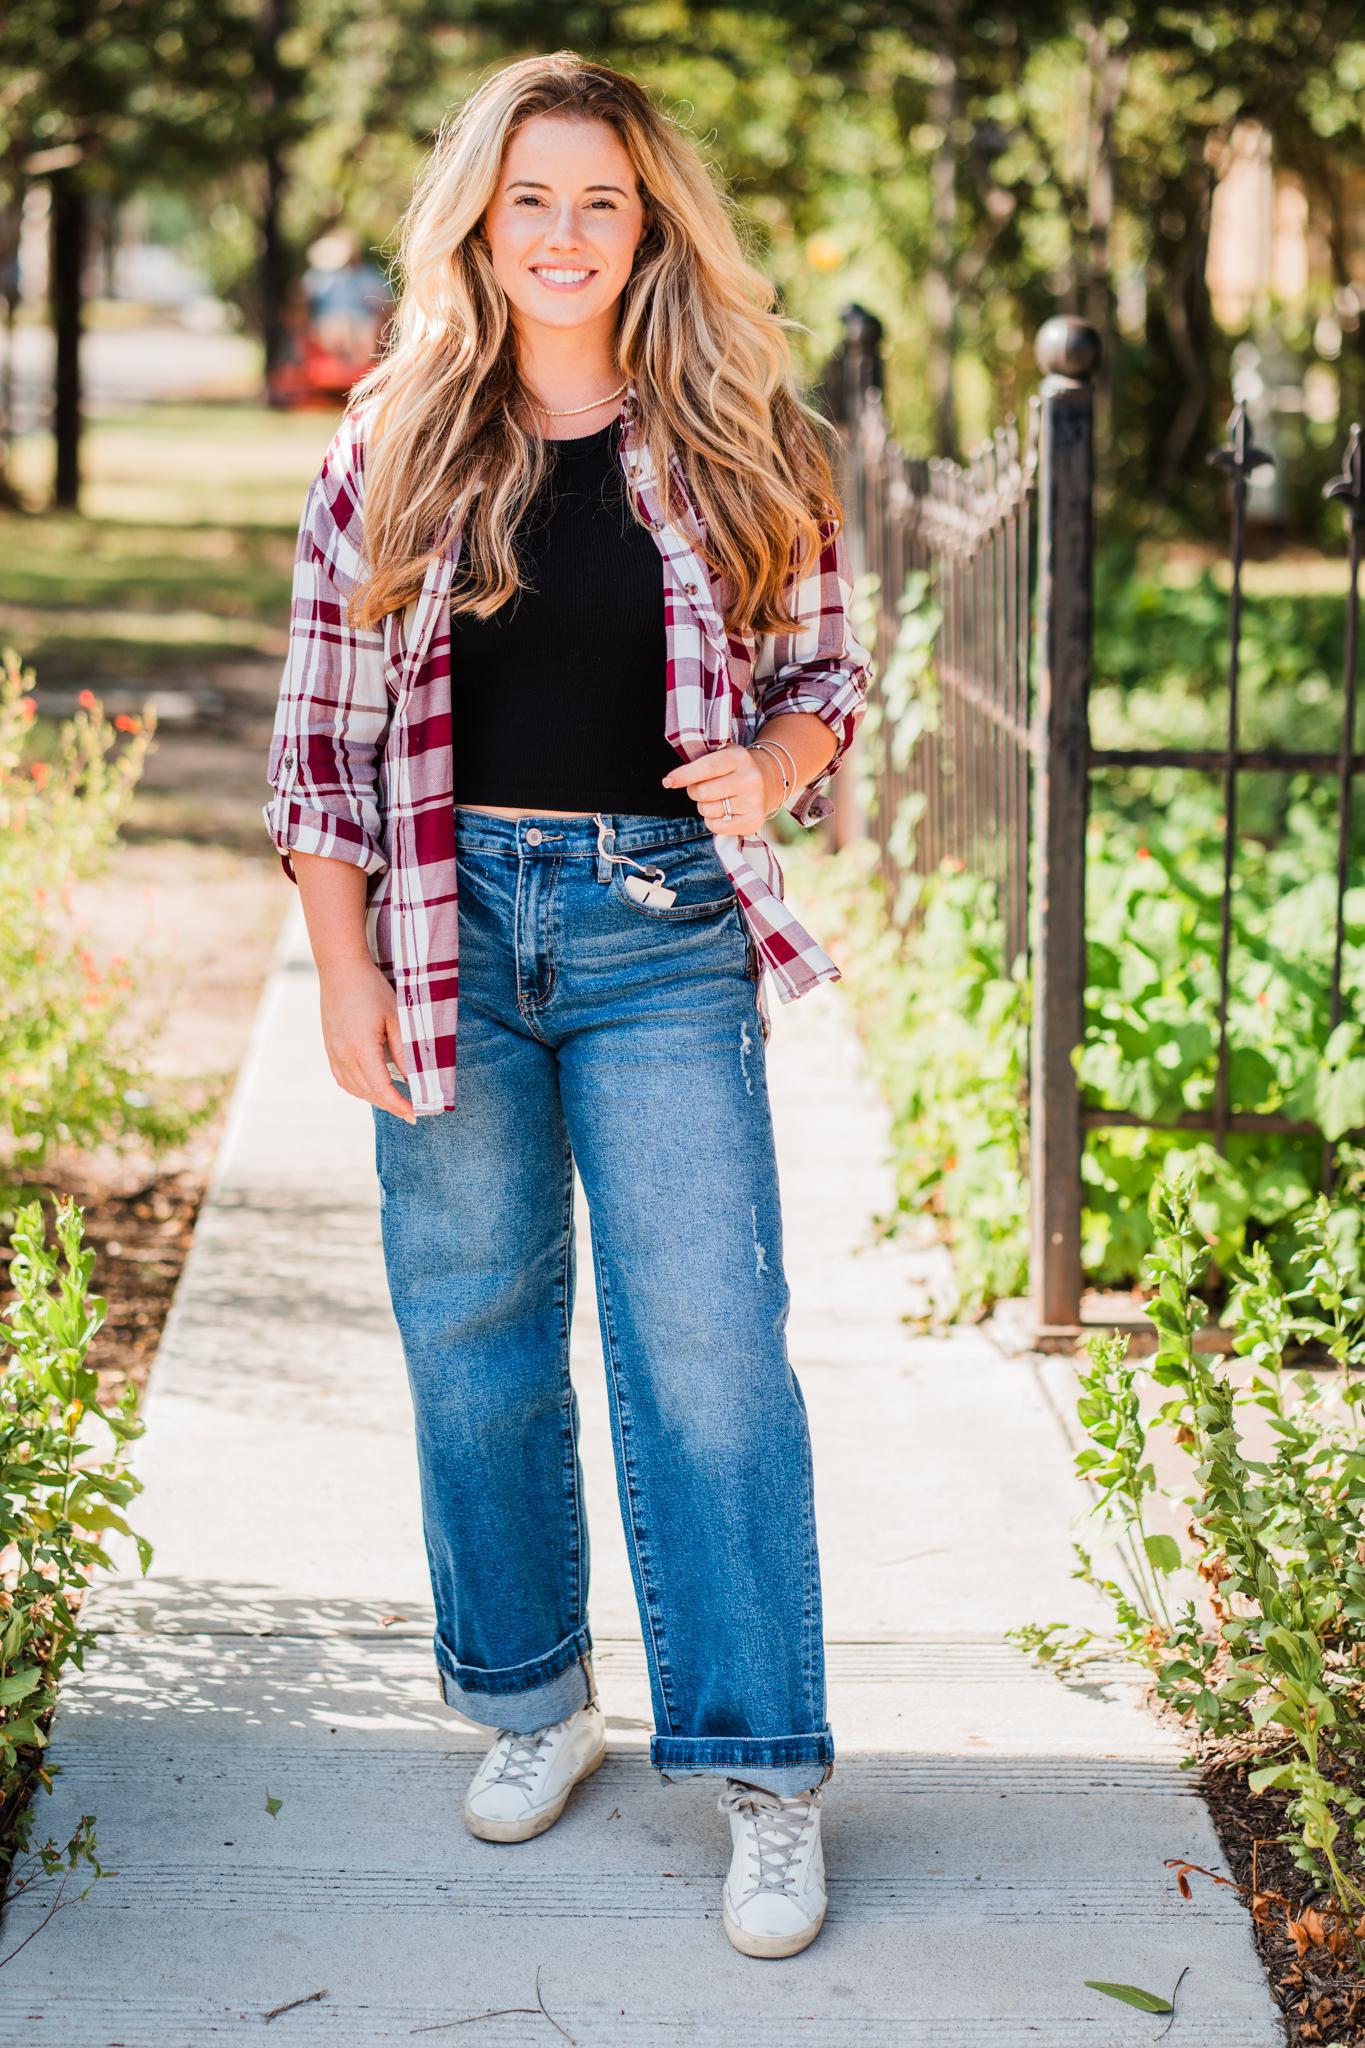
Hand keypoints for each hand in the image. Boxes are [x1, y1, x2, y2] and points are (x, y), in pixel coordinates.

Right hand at [318, 957, 416, 1122]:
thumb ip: (405, 1051)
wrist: (340, 970)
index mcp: (361, 1049)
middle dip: (390, 1105)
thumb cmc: (372, 989)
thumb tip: (414, 1079)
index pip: (382, 1089)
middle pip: (368, 1093)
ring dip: (375, 1099)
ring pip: (354, 1089)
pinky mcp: (329, 1049)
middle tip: (410, 1112)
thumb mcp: (396, 1017)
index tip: (415, 1115)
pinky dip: (359, 1089)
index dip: (399, 1105)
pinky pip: (343, 1079)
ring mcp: (333, 1053)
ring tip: (395, 1102)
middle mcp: (343, 1056)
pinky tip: (372, 1088)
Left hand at [660, 744, 782, 836]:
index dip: (684, 775)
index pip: (706, 767)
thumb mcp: (722, 754)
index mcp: (739, 758)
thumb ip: (700, 762)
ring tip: (716, 799)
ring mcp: (754, 802)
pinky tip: (723, 812)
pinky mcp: (753, 821)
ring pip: (708, 811)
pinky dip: (713, 821)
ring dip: (704, 807)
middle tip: (701, 788)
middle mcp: (750, 779)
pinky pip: (716, 827)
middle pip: (703, 793)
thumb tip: (672, 780)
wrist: (766, 782)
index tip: (668, 781)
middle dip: (694, 792)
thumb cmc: (733, 769)